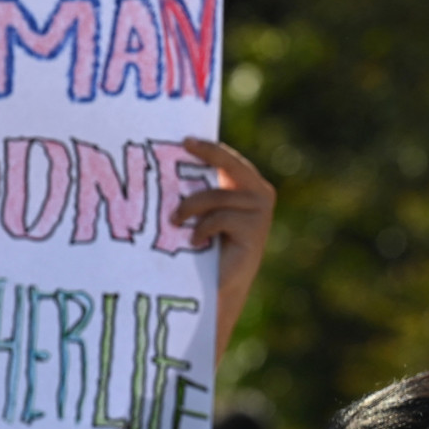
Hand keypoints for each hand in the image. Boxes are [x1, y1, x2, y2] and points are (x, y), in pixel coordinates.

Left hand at [173, 139, 275, 360]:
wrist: (216, 288)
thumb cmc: (202, 250)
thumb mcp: (200, 213)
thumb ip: (198, 190)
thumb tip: (168, 164)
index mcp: (246, 186)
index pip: (228, 159)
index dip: (209, 148)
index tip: (185, 139)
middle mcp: (260, 193)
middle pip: (231, 164)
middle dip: (208, 153)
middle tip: (183, 147)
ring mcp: (260, 210)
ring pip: (218, 195)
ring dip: (190, 207)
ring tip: (173, 222)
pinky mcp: (256, 228)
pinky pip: (221, 216)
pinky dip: (202, 227)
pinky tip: (195, 240)